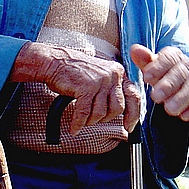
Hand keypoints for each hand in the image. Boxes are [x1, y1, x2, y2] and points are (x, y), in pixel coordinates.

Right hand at [12, 43, 141, 133]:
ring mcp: (99, 80)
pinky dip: (78, 123)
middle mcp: (112, 75)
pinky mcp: (86, 87)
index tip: (129, 127)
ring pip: (101, 113)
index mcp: (117, 72)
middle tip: (93, 120)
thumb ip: (111, 90)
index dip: (133, 114)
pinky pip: (84, 113)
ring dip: (90, 121)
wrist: (54, 61)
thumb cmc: (73, 72)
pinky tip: (74, 127)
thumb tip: (121, 111)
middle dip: (105, 118)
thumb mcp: (99, 76)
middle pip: (118, 108)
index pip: (134, 95)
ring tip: (82, 120)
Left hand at [130, 44, 188, 121]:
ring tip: (169, 109)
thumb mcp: (149, 66)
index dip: (158, 67)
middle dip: (168, 85)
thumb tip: (135, 50)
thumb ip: (143, 59)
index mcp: (174, 56)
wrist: (175, 84)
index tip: (146, 77)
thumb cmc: (160, 74)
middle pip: (180, 74)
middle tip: (156, 96)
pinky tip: (184, 115)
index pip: (169, 58)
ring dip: (181, 99)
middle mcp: (186, 67)